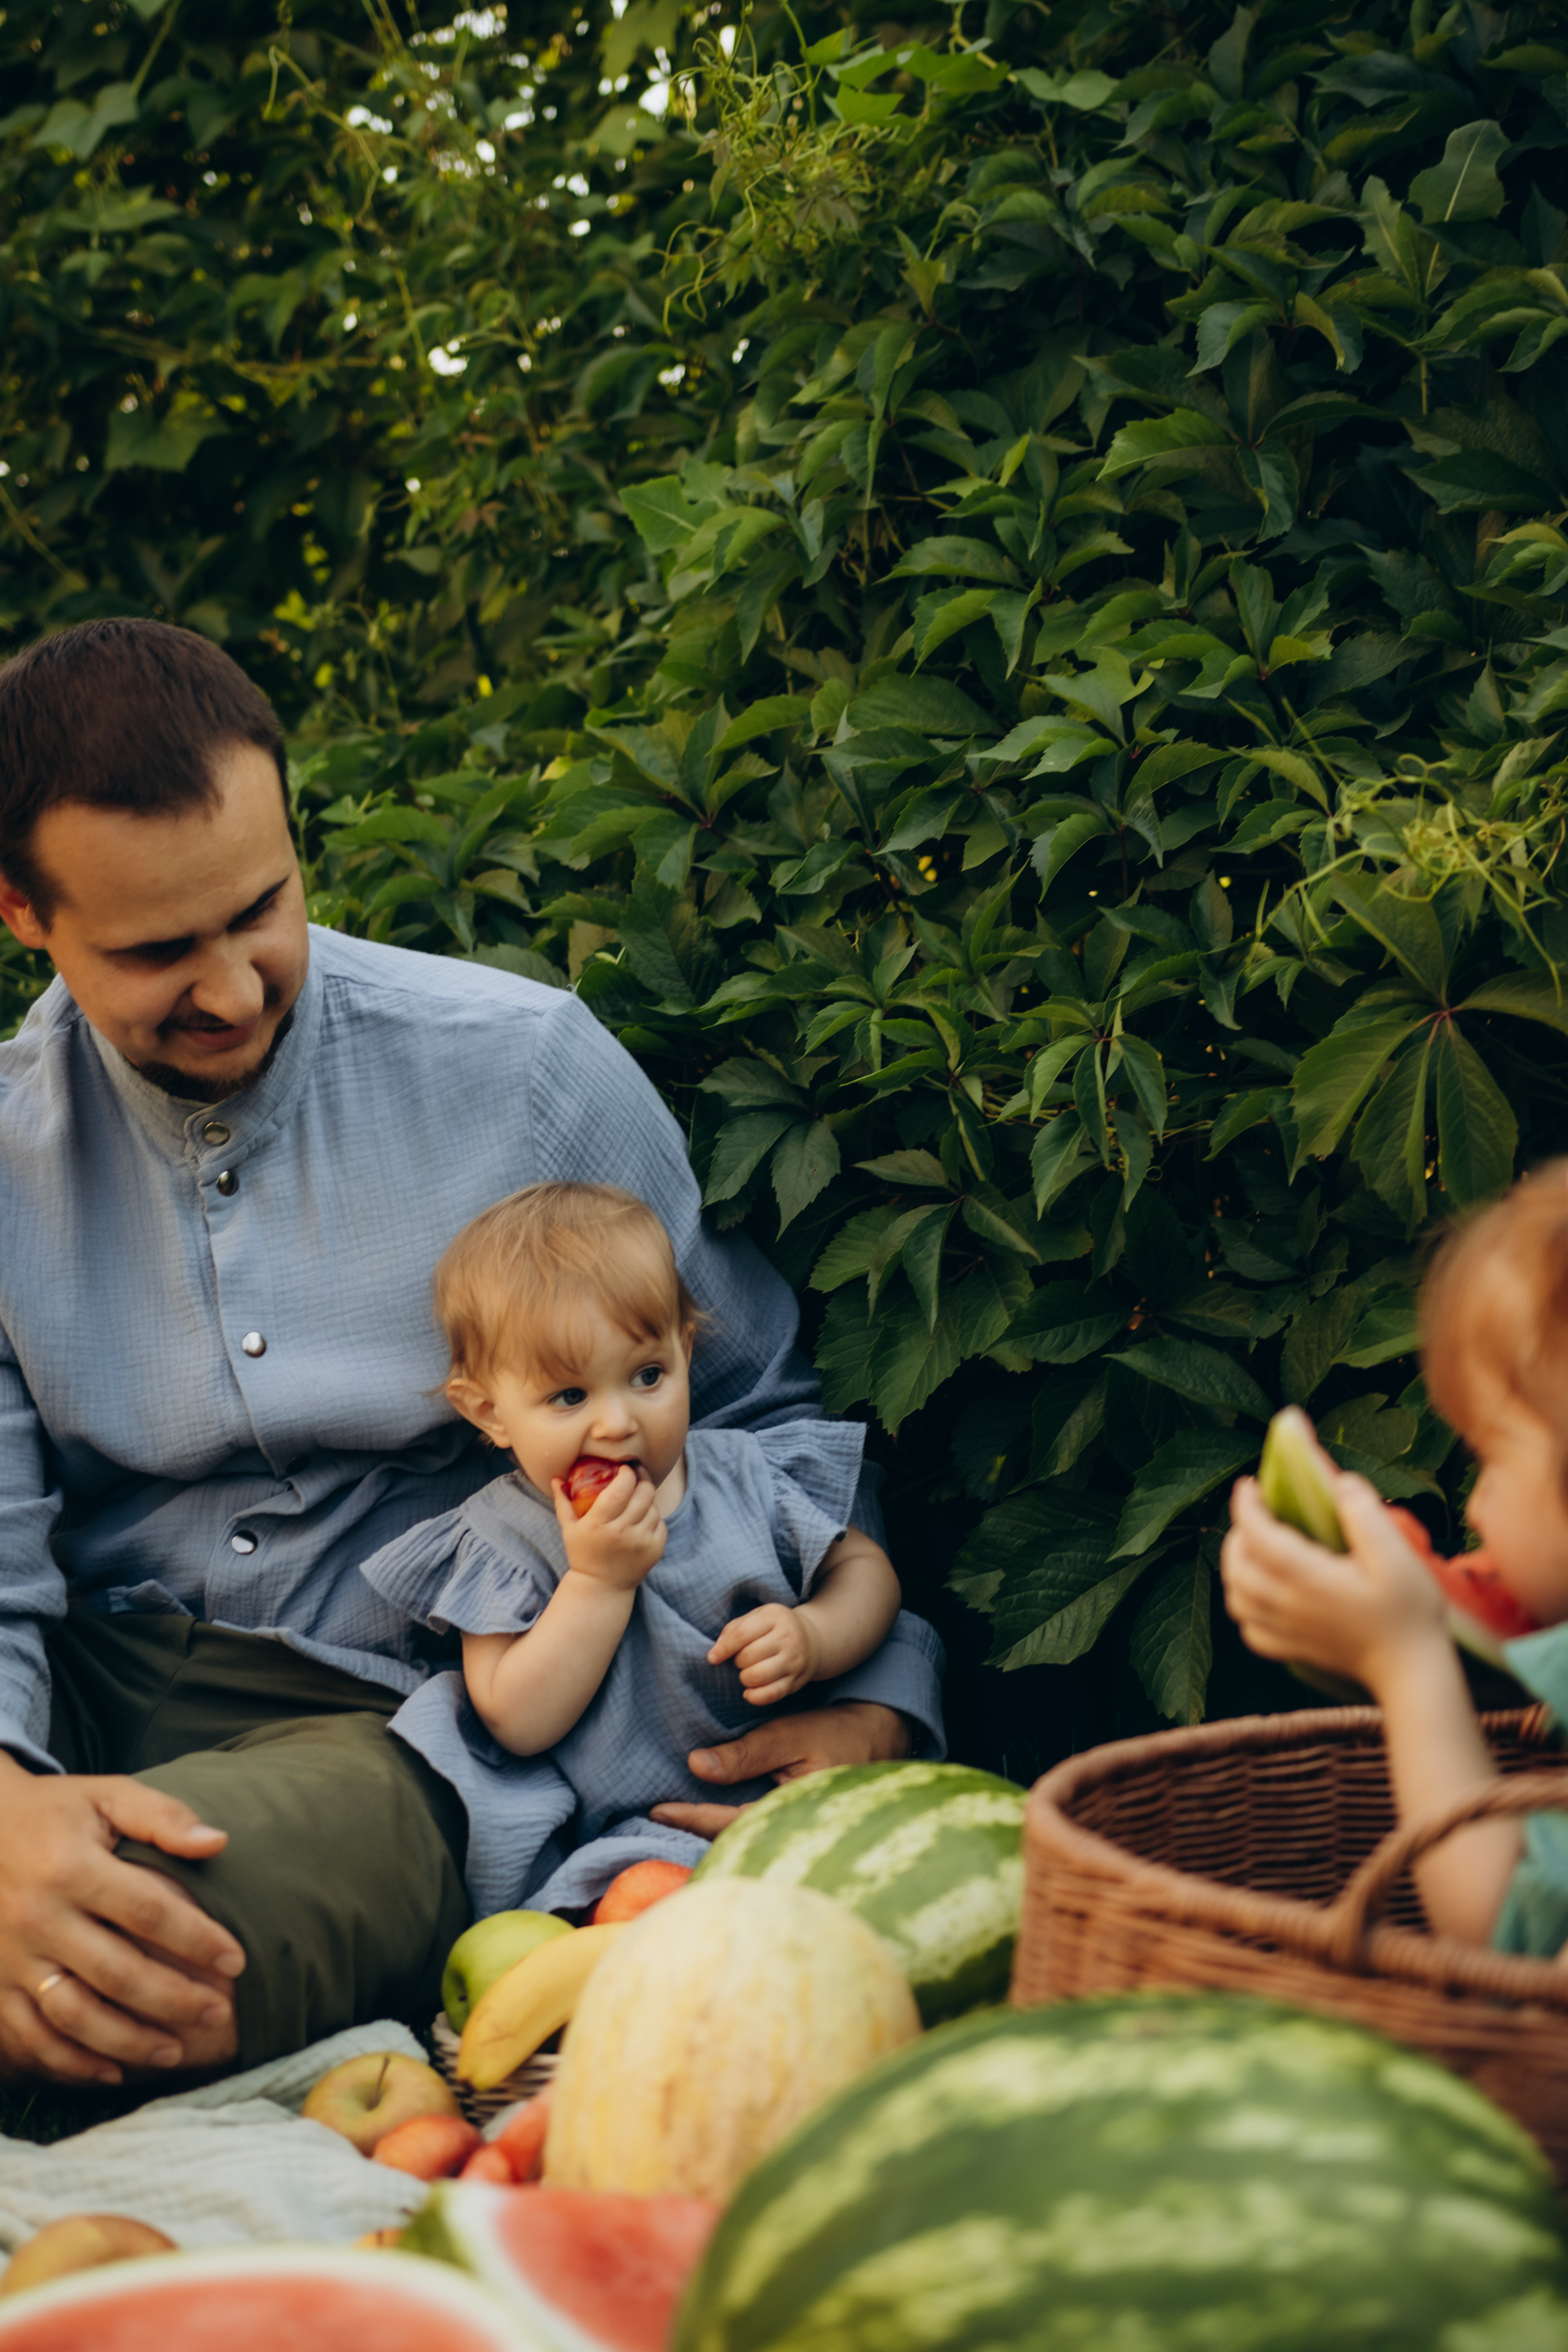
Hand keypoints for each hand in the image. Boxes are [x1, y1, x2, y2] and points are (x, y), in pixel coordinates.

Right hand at [0, 1758, 243, 2086]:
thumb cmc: (56, 1812)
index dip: (197, 1939)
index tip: (236, 1960)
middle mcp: (39, 1918)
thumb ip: (162, 1817)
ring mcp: (13, 1958)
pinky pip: (31, 2037)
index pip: (148, 1911)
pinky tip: (111, 2073)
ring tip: (175, 2052)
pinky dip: (70, 2064)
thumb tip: (217, 1842)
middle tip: (217, 2013)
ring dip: (127, 2041)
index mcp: (72, 1868)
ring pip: (74, 2016)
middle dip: (173, 1999)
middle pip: (116, 1973)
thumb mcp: (107, 1796)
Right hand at [553, 1464, 664, 1592]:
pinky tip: (644, 1518)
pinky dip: (654, 1517)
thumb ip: (563, 1501)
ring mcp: (641, 1542)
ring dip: (647, 1499)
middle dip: (642, 1479)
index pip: (620, 1489)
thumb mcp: (568, 1529)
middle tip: (637, 1474)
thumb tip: (556, 1478)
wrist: (601, 1587)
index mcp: (599, 1524)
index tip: (624, 1468)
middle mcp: (622, 1532)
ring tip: (638, 1498)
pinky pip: (661, 1523)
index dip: (626, 1473)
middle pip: (643, 1493)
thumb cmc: (583, 1553)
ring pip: (654, 1507)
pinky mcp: (655, 1550)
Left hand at [649, 1699, 911, 1839]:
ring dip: (708, 1831)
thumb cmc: (838, 1733)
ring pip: (744, 1840)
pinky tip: (706, 1815)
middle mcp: (794, 1832)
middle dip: (694, 1833)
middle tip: (656, 1819)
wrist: (880, 1738)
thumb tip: (695, 1764)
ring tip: (671, 1819)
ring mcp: (796, 1832)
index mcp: (795, 1813)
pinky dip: (728, 1825)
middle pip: (734, 1842)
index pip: (733, 1823)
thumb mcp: (790, 1734)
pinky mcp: (795, 1824)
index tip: (658, 1810)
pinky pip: (757, 1830)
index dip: (693, 1818)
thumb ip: (746, 1753)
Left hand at [708, 1603, 818, 1706]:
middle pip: (748, 1656)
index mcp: (774, 1617)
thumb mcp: (757, 1617)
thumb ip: (734, 1629)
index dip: (723, 1648)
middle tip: (741, 1660)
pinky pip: (771, 1695)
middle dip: (737, 1662)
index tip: (713, 1658)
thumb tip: (715, 1653)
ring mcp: (794, 1661)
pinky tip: (749, 1691)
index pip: (742, 1634)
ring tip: (747, 1672)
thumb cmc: (775, 1628)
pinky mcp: (796, 1681)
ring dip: (744, 1678)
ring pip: (757, 1677)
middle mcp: (788, 1638)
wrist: (812, 1640)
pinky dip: (754, 1697)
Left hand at [1222, 1467, 1448, 1695]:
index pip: (1257, 1536)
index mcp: (1307, 1578)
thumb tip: (1340, 1482)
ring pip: (1237, 1598)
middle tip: (1258, 1513)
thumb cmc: (1409, 1613)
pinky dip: (1246, 1606)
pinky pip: (1250, 1628)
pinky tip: (1263, 1594)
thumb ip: (1365, 1517)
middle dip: (1239, 1533)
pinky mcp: (1293, 1651)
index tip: (1249, 1484)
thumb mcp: (1397, 1557)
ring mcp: (1287, 1631)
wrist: (1412, 1672)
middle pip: (1237, 1566)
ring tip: (1255, 1549)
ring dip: (1236, 1568)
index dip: (1246, 1506)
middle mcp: (1287, 1605)